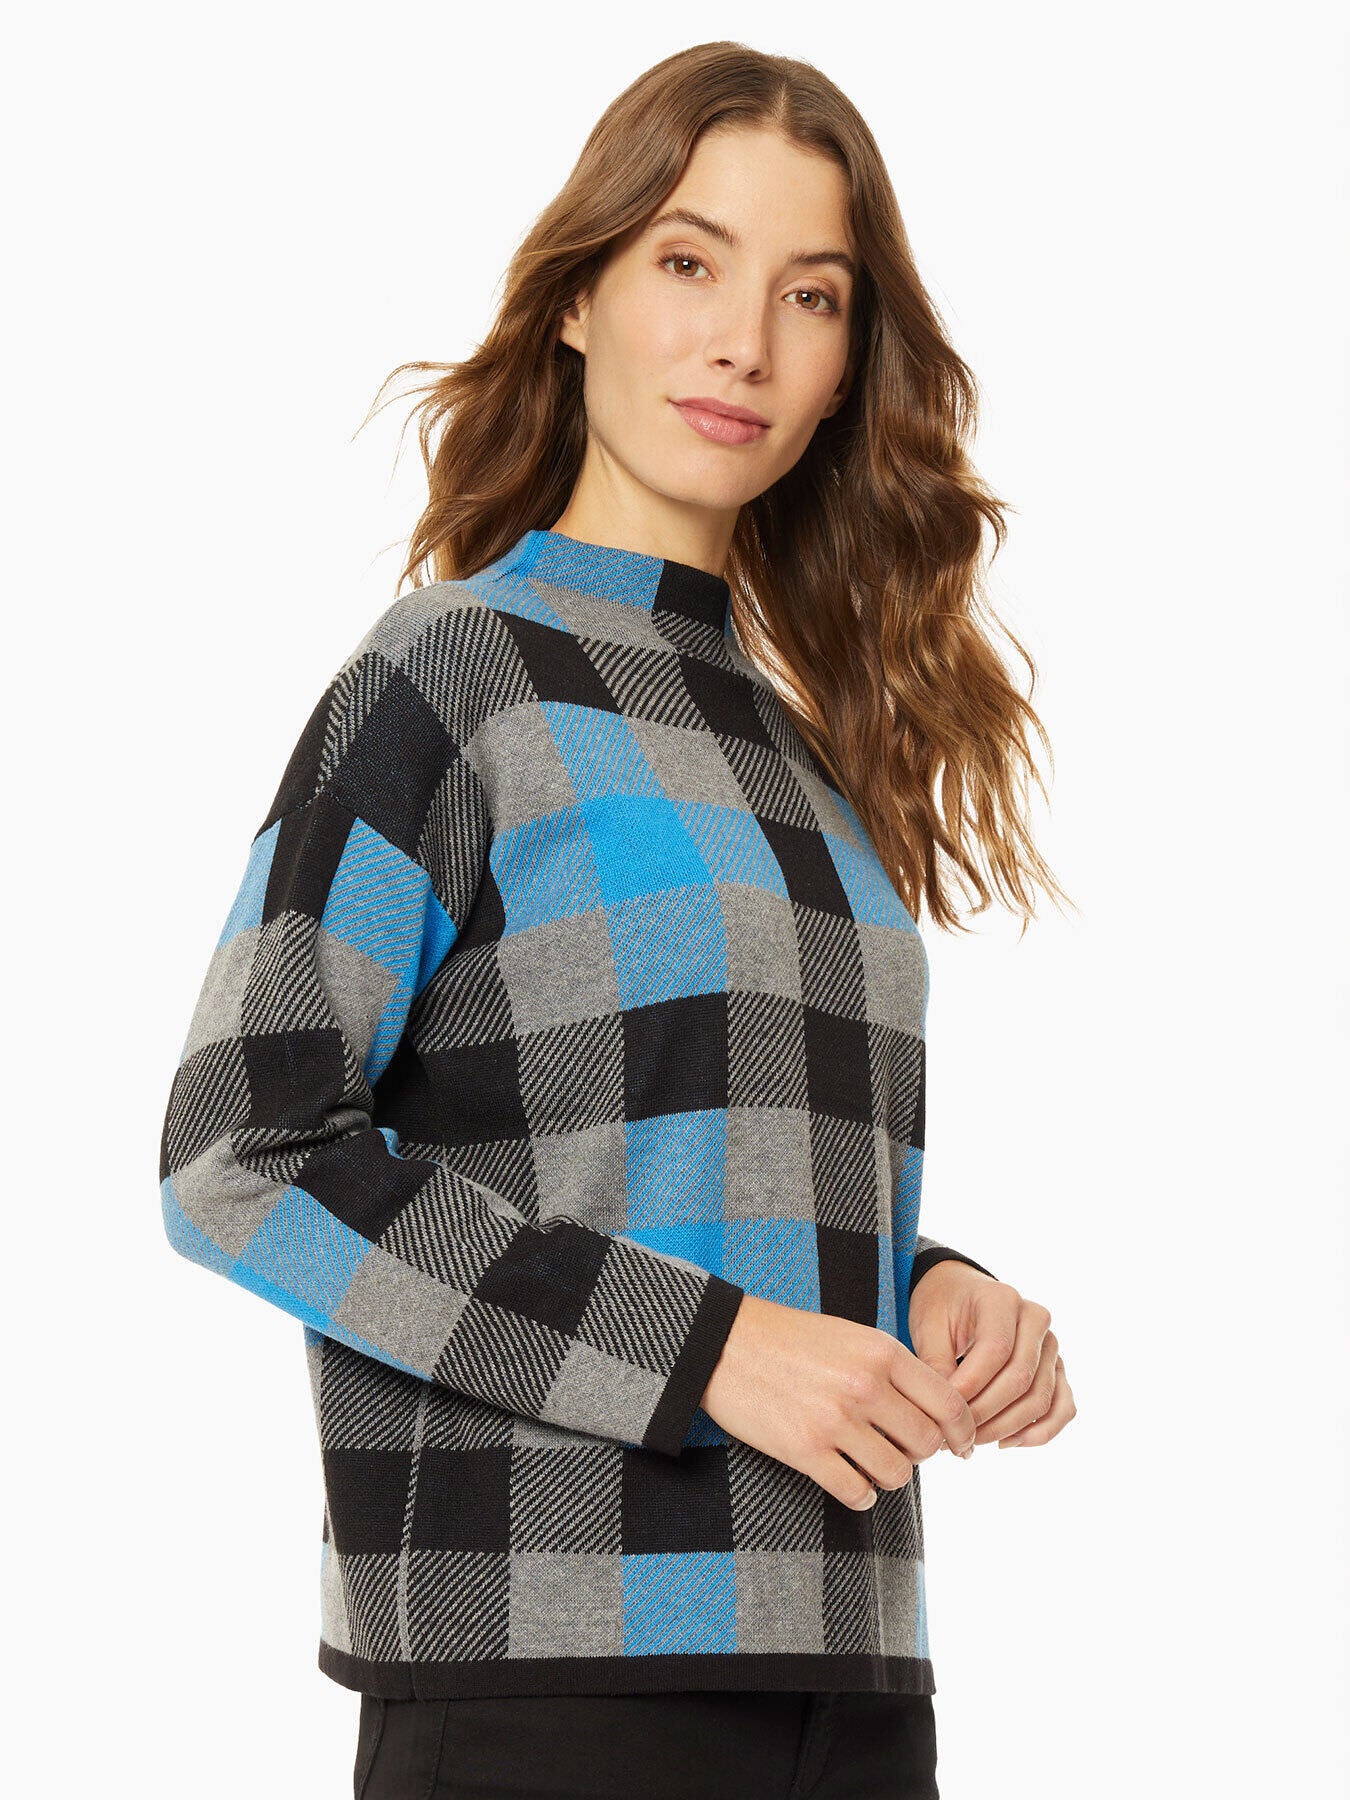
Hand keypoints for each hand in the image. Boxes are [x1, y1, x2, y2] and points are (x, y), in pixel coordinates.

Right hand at [700, 1292, 978, 1509]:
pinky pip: (856, 1492)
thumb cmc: (789, 1338)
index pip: (948, 1403)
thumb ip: (894, 1368)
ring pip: (896, 1473)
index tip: (962, 1445)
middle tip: (905, 1450)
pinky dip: (862, 1495)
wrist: (723, 1342)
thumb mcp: (852, 1336)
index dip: (963, 1431)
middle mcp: (864, 1385)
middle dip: (921, 1454)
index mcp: (881, 1351)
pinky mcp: (804, 1450)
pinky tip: (852, 1481)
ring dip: (891, 1476)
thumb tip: (935, 1413)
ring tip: (874, 1464)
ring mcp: (834, 1420)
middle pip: (926, 1443)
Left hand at [909, 1262, 1075, 1449]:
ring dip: (1005, 1428)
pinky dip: (1038, 1432)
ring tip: (970, 1440)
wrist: (959, 1295)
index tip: (943, 1409)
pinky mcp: (1056, 1370)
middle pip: (1020, 1378)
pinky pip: (1061, 1408)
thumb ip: (935, 1364)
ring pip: (1040, 1398)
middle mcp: (1035, 1319)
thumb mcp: (928, 1327)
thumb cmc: (942, 1309)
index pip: (997, 1350)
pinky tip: (1004, 1443)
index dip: (971, 1386)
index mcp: (1002, 1299)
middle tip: (952, 1434)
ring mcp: (1050, 1346)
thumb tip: (947, 1413)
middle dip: (985, 1414)